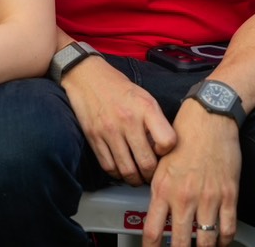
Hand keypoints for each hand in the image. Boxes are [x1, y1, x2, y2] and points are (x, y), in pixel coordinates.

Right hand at [60, 57, 176, 184]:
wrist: (86, 76)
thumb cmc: (118, 87)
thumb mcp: (144, 97)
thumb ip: (155, 121)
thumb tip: (163, 149)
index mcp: (146, 108)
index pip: (167, 141)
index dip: (167, 151)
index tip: (162, 151)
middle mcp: (128, 120)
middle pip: (146, 163)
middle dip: (151, 174)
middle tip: (150, 174)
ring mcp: (109, 130)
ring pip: (127, 170)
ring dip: (134, 179)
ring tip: (137, 176)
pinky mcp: (93, 137)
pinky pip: (108, 166)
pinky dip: (117, 174)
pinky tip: (121, 169)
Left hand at [144, 102, 241, 245]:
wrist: (209, 118)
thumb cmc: (184, 137)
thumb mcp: (161, 164)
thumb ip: (159, 191)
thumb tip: (157, 215)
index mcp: (163, 189)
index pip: (152, 230)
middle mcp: (184, 197)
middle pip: (179, 242)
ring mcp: (208, 198)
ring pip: (205, 241)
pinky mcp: (229, 195)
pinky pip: (227, 229)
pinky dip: (223, 241)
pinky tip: (219, 242)